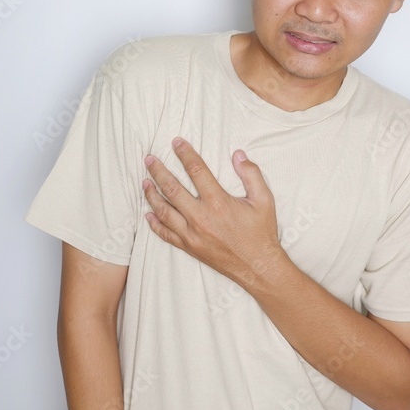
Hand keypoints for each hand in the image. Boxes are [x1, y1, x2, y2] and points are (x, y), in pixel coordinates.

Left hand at [142, 137, 284, 287]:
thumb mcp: (264, 200)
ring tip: (144, 181)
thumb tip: (238, 154)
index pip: (197, 171)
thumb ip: (251, 174)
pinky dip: (154, 224)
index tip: (176, 143)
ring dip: (151, 195)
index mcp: (218, 202)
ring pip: (164, 211)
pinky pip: (166, 234)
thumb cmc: (261, 232)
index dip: (185, 154)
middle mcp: (201, 218)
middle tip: (149, 159)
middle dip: (158, 171)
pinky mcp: (189, 248)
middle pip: (172, 188)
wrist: (258, 267)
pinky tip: (148, 214)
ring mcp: (192, 234)